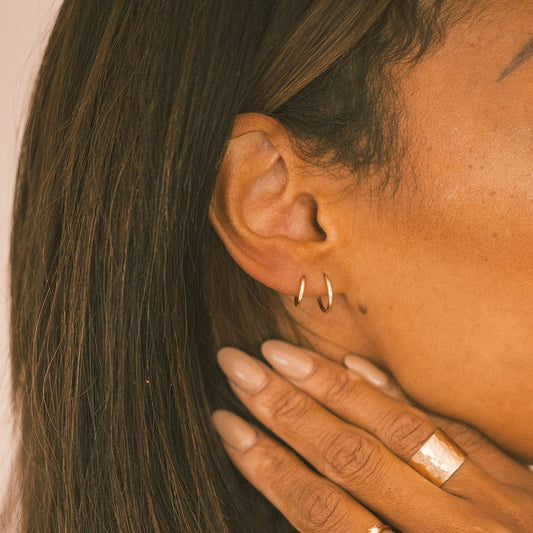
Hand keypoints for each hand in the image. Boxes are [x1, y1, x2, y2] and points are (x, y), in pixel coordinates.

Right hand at [212, 341, 532, 531]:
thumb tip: (298, 495)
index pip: (321, 512)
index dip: (267, 468)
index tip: (227, 424)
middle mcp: (449, 531)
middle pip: (350, 458)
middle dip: (285, 410)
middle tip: (238, 366)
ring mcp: (489, 500)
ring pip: (395, 429)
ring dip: (331, 388)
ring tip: (280, 354)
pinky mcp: (512, 477)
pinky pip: (449, 426)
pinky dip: (396, 395)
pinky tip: (357, 364)